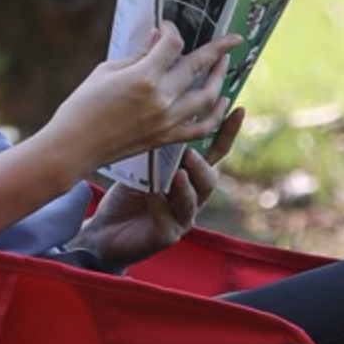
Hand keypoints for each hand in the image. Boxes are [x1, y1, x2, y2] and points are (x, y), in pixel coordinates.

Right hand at [42, 23, 241, 179]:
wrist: (74, 146)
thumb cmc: (83, 106)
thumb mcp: (107, 71)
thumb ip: (139, 55)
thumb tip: (158, 38)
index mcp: (144, 77)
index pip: (173, 44)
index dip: (172, 30)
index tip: (167, 27)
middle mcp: (161, 99)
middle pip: (198, 66)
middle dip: (217, 49)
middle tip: (230, 39)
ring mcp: (167, 121)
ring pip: (208, 96)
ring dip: (220, 78)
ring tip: (224, 66)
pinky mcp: (166, 138)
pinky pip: (201, 127)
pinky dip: (215, 114)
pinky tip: (220, 101)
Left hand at [72, 105, 244, 268]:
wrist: (105, 231)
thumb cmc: (126, 194)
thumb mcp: (142, 162)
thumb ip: (159, 144)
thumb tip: (167, 108)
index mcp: (190, 174)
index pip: (214, 152)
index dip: (227, 132)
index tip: (238, 109)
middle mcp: (191, 196)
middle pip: (209, 179)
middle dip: (202, 166)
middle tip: (190, 153)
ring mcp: (181, 218)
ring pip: (193, 201)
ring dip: (187, 187)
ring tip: (178, 174)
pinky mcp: (166, 235)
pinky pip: (168, 219)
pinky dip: (159, 205)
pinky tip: (151, 195)